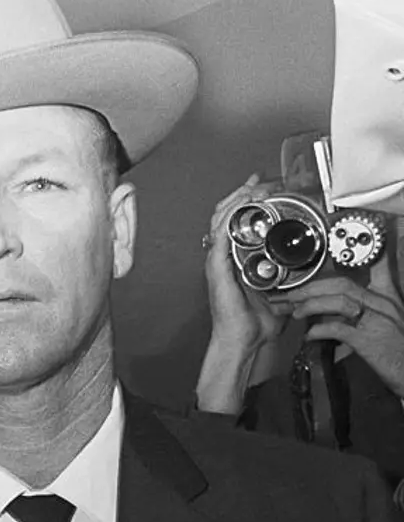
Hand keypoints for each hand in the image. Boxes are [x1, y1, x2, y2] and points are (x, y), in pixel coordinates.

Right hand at [203, 174, 291, 352]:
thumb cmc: (252, 323)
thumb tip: (305, 285)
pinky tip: (241, 208)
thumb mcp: (279, 297)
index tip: (260, 187)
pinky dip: (230, 218)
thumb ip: (289, 287)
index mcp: (233, 260)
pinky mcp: (217, 266)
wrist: (241, 339)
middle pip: (224, 215)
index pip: (234, 223)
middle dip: (241, 194)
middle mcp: (222, 257)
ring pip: (220, 219)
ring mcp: (217, 261)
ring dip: (238, 201)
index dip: (245, 202)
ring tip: (254, 190)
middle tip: (258, 182)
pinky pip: (220, 235)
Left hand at [282, 255, 403, 398]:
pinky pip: (337, 328)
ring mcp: (377, 320)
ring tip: (296, 312)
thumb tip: (332, 312)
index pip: (377, 265)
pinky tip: (310, 335)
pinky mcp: (369, 340)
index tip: (337, 247)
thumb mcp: (386, 323)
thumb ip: (363, 311)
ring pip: (338, 300)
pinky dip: (319, 331)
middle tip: (293, 295)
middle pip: (342, 284)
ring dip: (311, 305)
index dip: (358, 253)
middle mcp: (383, 304)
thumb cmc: (398, 350)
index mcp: (387, 297)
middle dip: (312, 288)